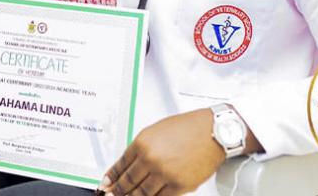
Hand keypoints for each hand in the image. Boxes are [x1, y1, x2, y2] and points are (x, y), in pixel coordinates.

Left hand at [102, 109, 232, 195]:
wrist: (212, 132)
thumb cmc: (187, 128)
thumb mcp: (156, 131)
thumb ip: (142, 148)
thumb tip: (130, 164)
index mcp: (142, 143)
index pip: (121, 164)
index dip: (111, 176)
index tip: (106, 183)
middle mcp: (151, 159)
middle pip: (128, 181)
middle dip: (117, 190)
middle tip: (110, 194)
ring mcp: (164, 174)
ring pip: (142, 193)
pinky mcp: (179, 185)